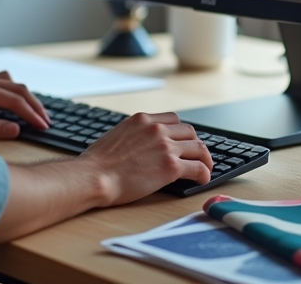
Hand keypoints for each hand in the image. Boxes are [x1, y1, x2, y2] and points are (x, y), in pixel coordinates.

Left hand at [0, 71, 49, 138]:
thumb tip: (15, 129)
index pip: (14, 100)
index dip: (32, 114)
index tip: (44, 126)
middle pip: (18, 89)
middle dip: (35, 105)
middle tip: (47, 122)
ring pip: (12, 84)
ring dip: (27, 97)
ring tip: (37, 114)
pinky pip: (3, 85)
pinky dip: (15, 93)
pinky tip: (16, 104)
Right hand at [78, 112, 212, 205]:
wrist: (95, 176)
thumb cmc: (99, 163)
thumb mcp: (117, 136)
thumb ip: (135, 135)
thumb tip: (143, 146)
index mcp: (142, 119)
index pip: (173, 119)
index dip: (181, 133)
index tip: (183, 142)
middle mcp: (156, 128)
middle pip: (189, 131)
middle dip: (195, 144)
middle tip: (197, 156)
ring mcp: (165, 146)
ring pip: (198, 147)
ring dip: (204, 158)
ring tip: (205, 168)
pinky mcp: (170, 166)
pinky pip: (197, 167)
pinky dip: (204, 173)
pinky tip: (203, 179)